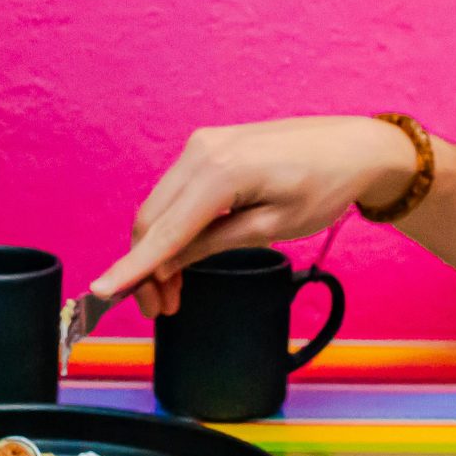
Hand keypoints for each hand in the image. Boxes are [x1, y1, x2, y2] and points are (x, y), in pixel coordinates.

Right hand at [90, 117, 419, 316]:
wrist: (354, 146)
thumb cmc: (325, 185)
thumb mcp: (273, 226)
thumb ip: (214, 244)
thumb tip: (167, 264)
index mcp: (222, 171)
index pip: (165, 230)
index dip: (132, 267)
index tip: (101, 293)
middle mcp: (202, 151)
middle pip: (151, 219)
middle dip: (145, 268)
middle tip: (159, 310)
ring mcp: (202, 145)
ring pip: (159, 207)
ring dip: (156, 251)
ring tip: (172, 293)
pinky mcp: (208, 148)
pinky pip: (176, 193)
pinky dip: (171, 228)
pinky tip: (182, 258)